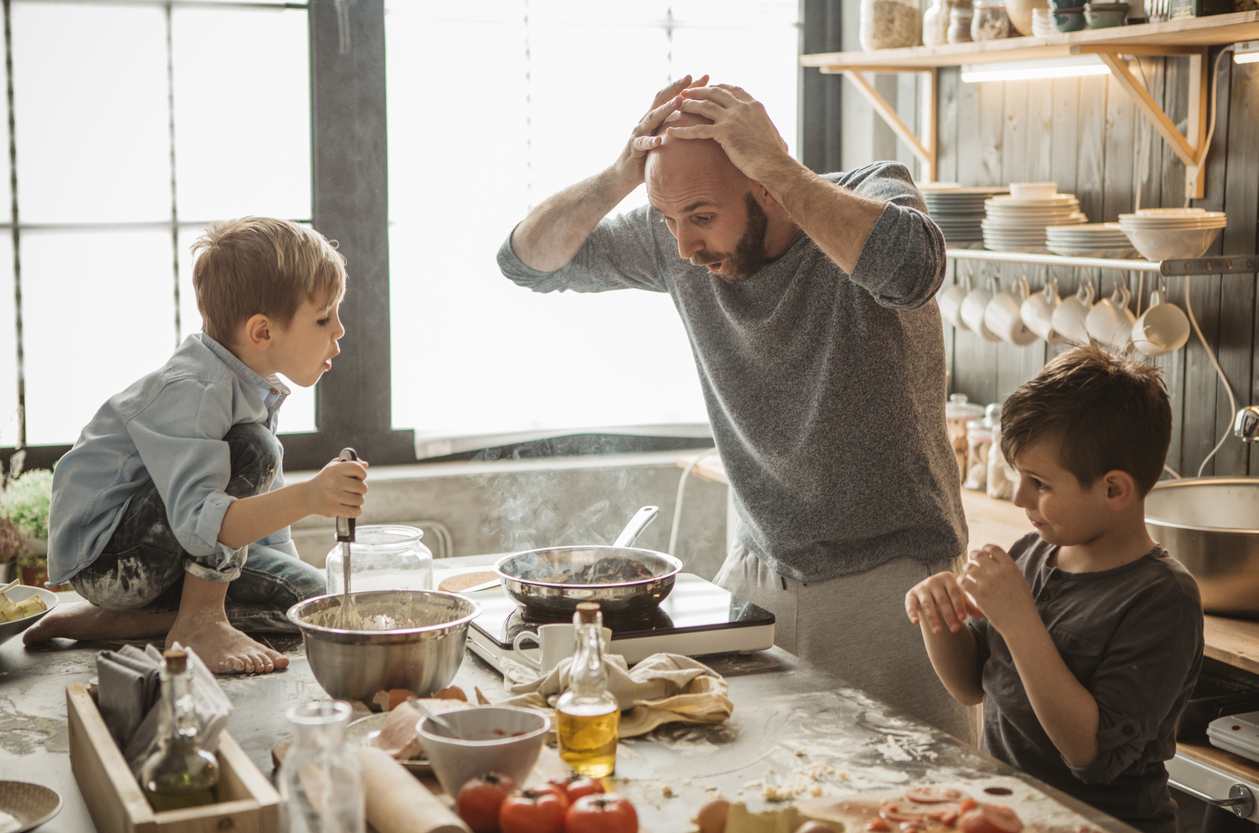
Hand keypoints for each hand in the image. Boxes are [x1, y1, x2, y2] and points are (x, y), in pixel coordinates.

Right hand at [305, 457, 368, 517]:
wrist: (308, 496)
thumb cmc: (326, 479)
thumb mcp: (335, 466)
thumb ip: (351, 463)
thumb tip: (365, 465)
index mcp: (335, 469)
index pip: (358, 469)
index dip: (362, 474)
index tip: (359, 477)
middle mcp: (334, 482)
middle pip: (362, 487)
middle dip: (362, 489)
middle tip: (355, 489)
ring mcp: (333, 497)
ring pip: (360, 500)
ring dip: (359, 500)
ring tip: (351, 497)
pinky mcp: (333, 509)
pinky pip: (355, 512)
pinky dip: (356, 511)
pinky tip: (351, 506)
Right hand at [610, 74, 708, 188]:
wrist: (625, 174)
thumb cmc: (649, 156)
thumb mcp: (665, 139)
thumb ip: (677, 128)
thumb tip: (702, 124)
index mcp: (656, 116)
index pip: (672, 96)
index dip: (687, 86)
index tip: (705, 76)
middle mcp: (646, 120)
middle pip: (660, 99)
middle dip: (675, 88)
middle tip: (689, 77)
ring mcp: (639, 132)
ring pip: (652, 117)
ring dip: (666, 109)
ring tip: (679, 102)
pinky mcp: (634, 148)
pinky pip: (642, 143)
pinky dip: (650, 141)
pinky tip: (659, 141)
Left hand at [670, 84, 790, 181]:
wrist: (774, 164)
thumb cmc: (775, 155)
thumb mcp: (774, 135)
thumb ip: (768, 131)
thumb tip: (780, 141)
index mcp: (754, 105)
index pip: (733, 90)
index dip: (719, 87)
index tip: (709, 87)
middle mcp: (742, 108)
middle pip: (715, 93)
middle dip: (699, 91)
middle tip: (685, 92)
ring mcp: (733, 118)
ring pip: (704, 106)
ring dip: (688, 104)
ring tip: (676, 105)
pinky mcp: (724, 133)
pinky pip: (698, 130)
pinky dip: (683, 130)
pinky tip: (671, 132)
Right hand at [906, 571, 982, 633]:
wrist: (933, 593)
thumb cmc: (951, 597)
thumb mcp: (960, 599)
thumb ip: (970, 607)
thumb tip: (982, 615)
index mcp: (948, 577)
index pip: (955, 592)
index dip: (959, 606)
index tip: (963, 619)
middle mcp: (933, 580)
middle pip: (942, 600)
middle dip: (949, 615)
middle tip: (955, 629)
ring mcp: (921, 587)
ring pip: (927, 604)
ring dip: (933, 618)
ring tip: (938, 632)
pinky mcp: (911, 595)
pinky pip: (910, 604)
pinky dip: (912, 612)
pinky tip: (915, 622)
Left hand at [958, 545, 1036, 633]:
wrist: (1021, 624)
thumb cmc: (1022, 605)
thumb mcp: (1019, 582)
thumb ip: (1007, 570)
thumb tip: (996, 559)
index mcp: (1010, 567)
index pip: (994, 549)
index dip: (985, 549)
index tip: (982, 552)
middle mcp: (999, 571)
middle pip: (979, 555)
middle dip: (973, 556)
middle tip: (971, 560)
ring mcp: (988, 582)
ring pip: (969, 567)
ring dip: (966, 569)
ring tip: (967, 574)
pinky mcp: (979, 594)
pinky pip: (963, 581)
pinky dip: (962, 581)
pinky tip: (963, 584)